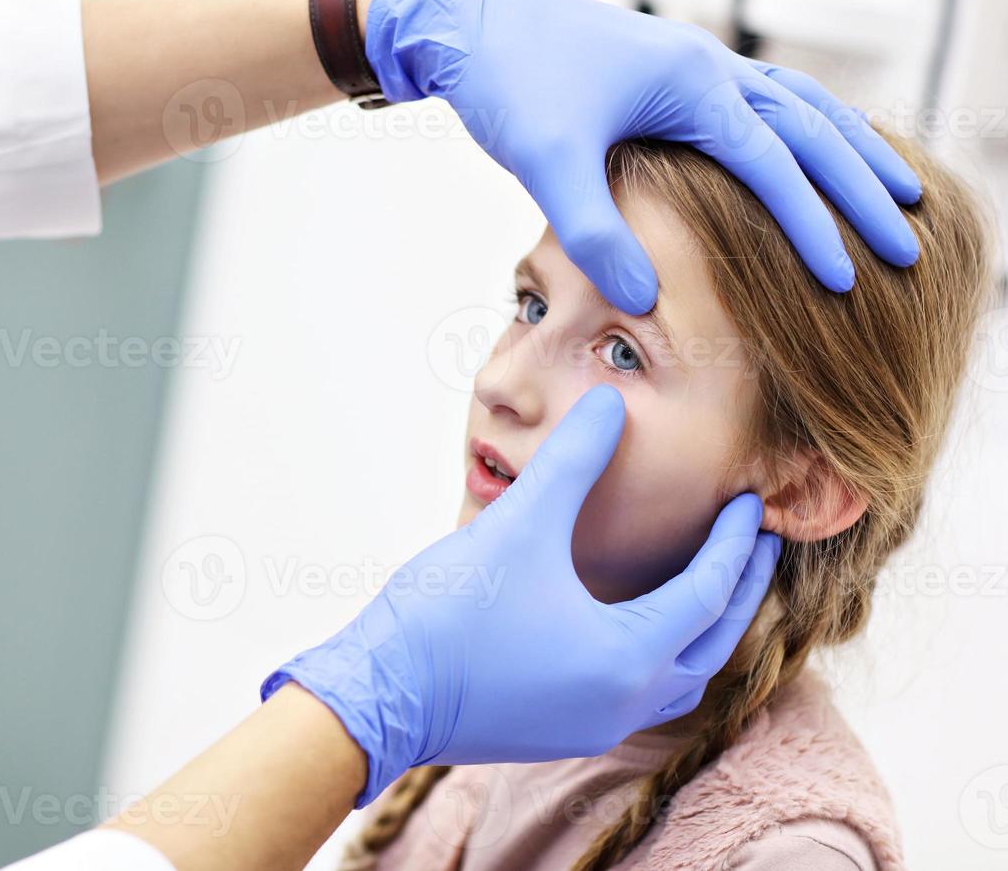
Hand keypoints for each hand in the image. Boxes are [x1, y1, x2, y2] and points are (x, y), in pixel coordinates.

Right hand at [262, 385, 780, 806]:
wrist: (376, 694)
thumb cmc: (448, 612)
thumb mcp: (519, 524)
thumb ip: (573, 461)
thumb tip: (608, 402)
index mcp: (627, 657)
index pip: (708, 593)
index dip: (735, 544)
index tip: (754, 504)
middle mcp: (622, 705)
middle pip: (710, 648)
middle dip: (738, 593)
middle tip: (756, 545)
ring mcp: (589, 726)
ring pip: (675, 682)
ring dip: (700, 633)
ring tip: (707, 587)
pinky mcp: (556, 732)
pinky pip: (635, 696)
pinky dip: (655, 656)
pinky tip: (633, 626)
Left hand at [363, 0, 921, 313]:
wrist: (468, 22)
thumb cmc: (508, 81)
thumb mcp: (546, 161)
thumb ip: (596, 231)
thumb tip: (648, 299)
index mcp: (690, 84)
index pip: (774, 163)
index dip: (812, 224)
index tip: (846, 278)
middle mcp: (706, 66)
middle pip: (809, 127)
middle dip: (861, 186)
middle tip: (910, 239)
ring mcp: (691, 62)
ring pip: (796, 103)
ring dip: (845, 147)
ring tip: (894, 188)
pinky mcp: (669, 70)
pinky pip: (759, 97)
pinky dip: (799, 126)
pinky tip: (803, 152)